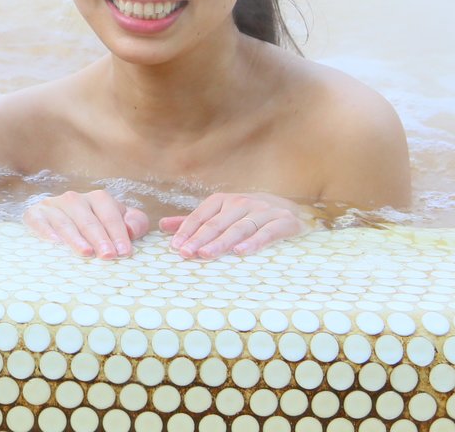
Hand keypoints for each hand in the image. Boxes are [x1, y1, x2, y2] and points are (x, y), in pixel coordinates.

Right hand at [23, 189, 150, 257]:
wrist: (59, 222)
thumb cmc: (98, 228)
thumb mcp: (119, 223)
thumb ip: (135, 223)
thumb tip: (132, 230)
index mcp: (98, 199)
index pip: (109, 213)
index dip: (118, 232)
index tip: (125, 252)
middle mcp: (74, 199)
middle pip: (87, 218)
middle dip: (99, 237)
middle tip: (108, 256)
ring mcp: (53, 206)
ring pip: (64, 220)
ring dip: (75, 237)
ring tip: (86, 253)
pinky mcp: (34, 214)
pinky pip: (38, 220)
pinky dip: (46, 230)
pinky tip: (55, 243)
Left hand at [160, 192, 306, 257]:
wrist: (292, 210)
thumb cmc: (249, 215)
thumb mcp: (222, 214)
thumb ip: (195, 221)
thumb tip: (162, 226)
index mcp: (224, 200)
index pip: (201, 215)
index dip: (186, 230)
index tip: (175, 247)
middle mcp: (242, 202)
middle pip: (217, 223)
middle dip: (199, 239)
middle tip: (185, 254)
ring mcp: (264, 210)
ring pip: (239, 228)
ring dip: (221, 242)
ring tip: (206, 255)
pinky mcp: (284, 222)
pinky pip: (267, 233)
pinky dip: (254, 242)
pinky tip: (240, 253)